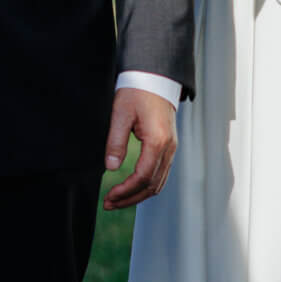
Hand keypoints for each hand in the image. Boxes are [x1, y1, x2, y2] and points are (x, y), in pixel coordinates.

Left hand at [103, 86, 176, 210]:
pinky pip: (161, 174)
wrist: (155, 77)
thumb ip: (115, 142)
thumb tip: (110, 168)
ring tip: (117, 200)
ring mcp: (171, 148)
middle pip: (152, 185)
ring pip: (158, 183)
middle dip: (130, 198)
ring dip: (138, 195)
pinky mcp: (169, 146)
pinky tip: (132, 188)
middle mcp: (169, 147)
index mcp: (158, 140)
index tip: (109, 196)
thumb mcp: (120, 113)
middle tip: (109, 204)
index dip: (125, 191)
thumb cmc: (137, 91)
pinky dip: (147, 186)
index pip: (143, 176)